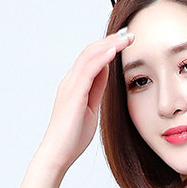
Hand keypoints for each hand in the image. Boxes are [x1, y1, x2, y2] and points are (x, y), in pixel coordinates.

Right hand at [35, 29, 134, 174]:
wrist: (57, 154)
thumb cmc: (72, 137)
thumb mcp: (90, 109)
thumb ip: (96, 90)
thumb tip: (105, 73)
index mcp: (74, 85)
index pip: (91, 59)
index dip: (108, 47)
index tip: (124, 41)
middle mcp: (70, 81)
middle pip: (90, 52)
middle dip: (110, 41)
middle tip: (129, 33)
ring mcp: (70, 86)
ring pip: (89, 56)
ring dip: (109, 45)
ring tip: (126, 38)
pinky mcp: (73, 94)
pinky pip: (88, 70)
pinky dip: (102, 58)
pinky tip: (114, 51)